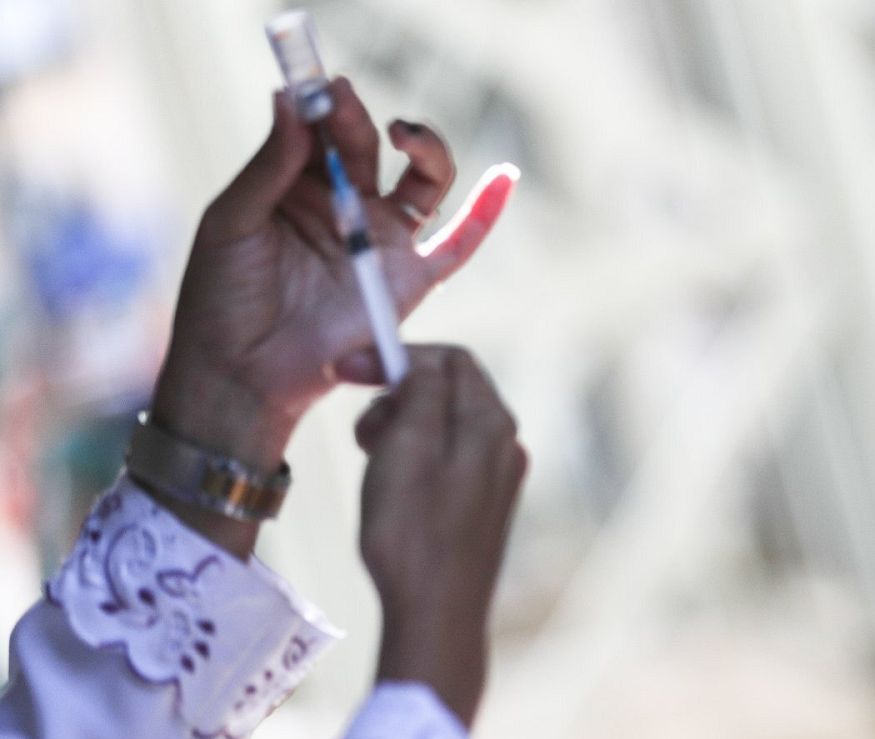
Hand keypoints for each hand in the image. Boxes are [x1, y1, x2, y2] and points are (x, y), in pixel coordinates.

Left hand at [151, 80, 515, 472]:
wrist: (243, 372)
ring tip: (402, 132)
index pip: (323, 131)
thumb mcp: (232, 220)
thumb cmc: (223, 298)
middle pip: (369, 147)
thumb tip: (291, 99)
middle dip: (356, 120)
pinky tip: (505, 178)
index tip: (318, 85)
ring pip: (423, 181)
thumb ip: (269, 164)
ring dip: (424, 147)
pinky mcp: (411, 281)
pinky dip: (486, 212)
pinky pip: (458, 242)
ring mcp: (383, 242)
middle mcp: (347, 206)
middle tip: (339, 100)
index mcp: (299, 186)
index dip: (325, 103)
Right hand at [355, 346, 527, 726]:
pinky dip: (412, 460)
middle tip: (361, 434)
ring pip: (443, 427)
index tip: (351, 372)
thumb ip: (422, 391)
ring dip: (399, 430)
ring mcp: (498, 479)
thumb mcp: (407, 446)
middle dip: (396, 397)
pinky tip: (390, 490)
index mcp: (492, 424)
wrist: (436, 615)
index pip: (451, 359)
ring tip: (371, 464)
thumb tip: (426, 364)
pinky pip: (446, 461)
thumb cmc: (414, 532)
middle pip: (447, 391)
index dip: (399, 357)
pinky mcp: (483, 507)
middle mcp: (505, 446)